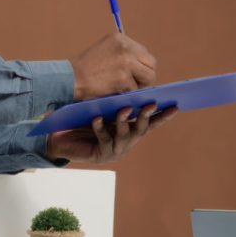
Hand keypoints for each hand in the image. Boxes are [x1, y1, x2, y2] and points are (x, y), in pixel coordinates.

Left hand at [45, 104, 176, 164]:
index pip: (151, 122)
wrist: (60, 138)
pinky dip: (101, 128)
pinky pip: (103, 140)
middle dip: (146, 116)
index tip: (175, 105)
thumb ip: (117, 101)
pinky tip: (97, 119)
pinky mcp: (100, 155)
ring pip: (125, 136)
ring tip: (123, 109)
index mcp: (130, 130)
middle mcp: (126, 142)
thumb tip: (133, 82)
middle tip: (150, 104)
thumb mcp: (103, 107)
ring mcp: (114, 150)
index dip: (163, 116)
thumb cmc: (82, 120)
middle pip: (141, 129)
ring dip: (125, 122)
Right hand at [70, 33, 155, 99]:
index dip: (141, 66)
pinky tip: (116, 91)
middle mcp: (125, 46)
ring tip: (126, 88)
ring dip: (141, 85)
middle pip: (151, 62)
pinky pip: (136, 89)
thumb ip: (123, 53)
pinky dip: (128, 93)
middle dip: (146, 75)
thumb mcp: (105, 51)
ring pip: (149, 76)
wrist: (70, 78)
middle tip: (136, 84)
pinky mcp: (124, 77)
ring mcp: (125, 61)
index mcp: (120, 38)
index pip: (144, 52)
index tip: (133, 75)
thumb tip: (143, 64)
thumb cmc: (85, 69)